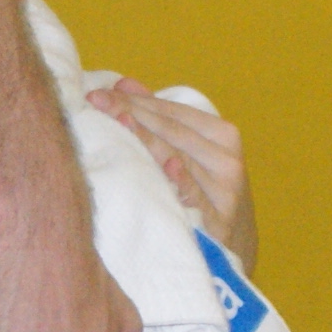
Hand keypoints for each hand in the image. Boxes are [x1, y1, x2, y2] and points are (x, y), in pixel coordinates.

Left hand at [91, 77, 257, 270]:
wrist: (234, 247)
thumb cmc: (204, 194)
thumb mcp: (191, 154)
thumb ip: (160, 119)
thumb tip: (123, 84)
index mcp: (221, 134)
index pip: (170, 111)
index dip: (134, 100)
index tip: (98, 94)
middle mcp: (226, 158)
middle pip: (172, 130)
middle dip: (131, 113)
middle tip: (96, 102)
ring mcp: (225, 189)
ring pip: (180, 157)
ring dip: (148, 140)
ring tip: (119, 121)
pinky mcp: (220, 220)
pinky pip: (197, 196)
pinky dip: (183, 180)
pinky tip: (169, 166)